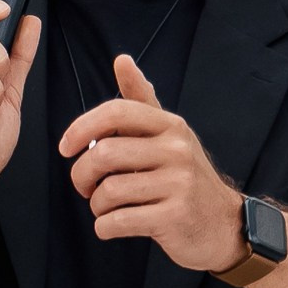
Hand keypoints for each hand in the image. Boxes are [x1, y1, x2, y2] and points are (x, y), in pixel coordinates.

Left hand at [60, 52, 244, 270]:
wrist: (222, 224)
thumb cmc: (184, 178)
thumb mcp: (168, 135)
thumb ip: (142, 100)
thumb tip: (122, 60)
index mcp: (170, 126)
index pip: (116, 112)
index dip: (81, 128)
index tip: (65, 147)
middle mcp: (177, 150)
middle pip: (104, 155)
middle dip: (81, 175)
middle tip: (84, 187)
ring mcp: (178, 184)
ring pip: (108, 191)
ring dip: (95, 205)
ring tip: (104, 208)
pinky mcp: (174, 217)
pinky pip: (118, 221)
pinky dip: (104, 227)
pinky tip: (112, 225)